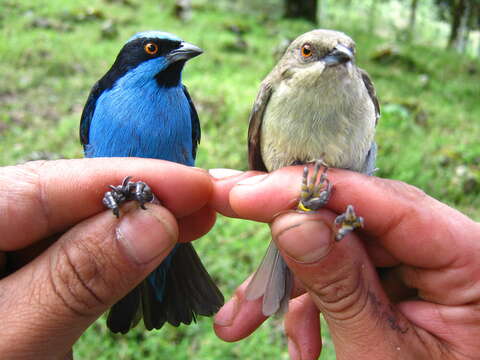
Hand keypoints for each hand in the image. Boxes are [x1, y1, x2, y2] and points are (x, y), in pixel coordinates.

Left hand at [0, 158, 214, 359]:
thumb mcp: (13, 344)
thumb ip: (74, 280)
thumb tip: (153, 222)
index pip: (45, 186)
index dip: (127, 179)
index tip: (194, 183)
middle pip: (60, 197)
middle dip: (136, 198)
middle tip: (202, 200)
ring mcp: (0, 255)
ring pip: (70, 224)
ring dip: (131, 224)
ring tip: (187, 219)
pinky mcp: (18, 278)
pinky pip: (69, 254)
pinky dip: (113, 253)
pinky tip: (147, 246)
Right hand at [209, 166, 479, 359]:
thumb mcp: (382, 355)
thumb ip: (340, 285)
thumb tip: (289, 219)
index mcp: (470, 258)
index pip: (384, 201)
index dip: (308, 190)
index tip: (245, 192)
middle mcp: (446, 249)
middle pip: (352, 219)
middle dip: (285, 243)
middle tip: (225, 212)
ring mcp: (421, 267)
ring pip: (339, 251)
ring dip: (290, 288)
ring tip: (239, 322)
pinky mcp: (399, 284)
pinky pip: (346, 277)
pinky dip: (313, 306)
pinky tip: (300, 343)